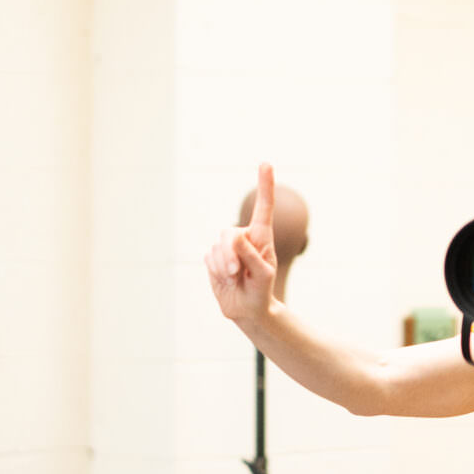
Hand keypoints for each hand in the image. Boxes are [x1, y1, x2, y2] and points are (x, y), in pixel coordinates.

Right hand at [204, 164, 277, 323]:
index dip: (264, 185)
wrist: (247, 309)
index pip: (263, 207)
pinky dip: (216, 271)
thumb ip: (251, 256)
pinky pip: (208, 258)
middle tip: (238, 272)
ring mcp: (227, 247)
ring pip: (217, 247)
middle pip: (229, 233)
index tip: (265, 164)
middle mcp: (244, 237)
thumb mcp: (263, 275)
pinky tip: (226, 279)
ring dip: (224, 266)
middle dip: (231, 254)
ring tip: (235, 278)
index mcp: (262, 236)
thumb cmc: (262, 291)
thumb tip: (237, 237)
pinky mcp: (213, 257)